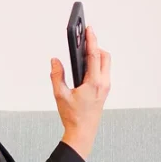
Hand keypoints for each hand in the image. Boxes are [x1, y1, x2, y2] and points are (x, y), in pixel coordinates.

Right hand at [50, 26, 110, 158]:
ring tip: (82, 54)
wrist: (83, 132)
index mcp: (94, 83)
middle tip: (83, 42)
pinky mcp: (104, 91)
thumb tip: (55, 61)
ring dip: (96, 56)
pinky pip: (103, 71)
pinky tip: (85, 67)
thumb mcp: (59, 95)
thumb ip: (56, 76)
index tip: (88, 29)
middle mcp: (103, 83)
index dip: (91, 40)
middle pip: (104, 56)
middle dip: (95, 46)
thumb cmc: (72, 116)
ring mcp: (105, 87)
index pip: (94, 55)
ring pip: (105, 64)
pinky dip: (96, 65)